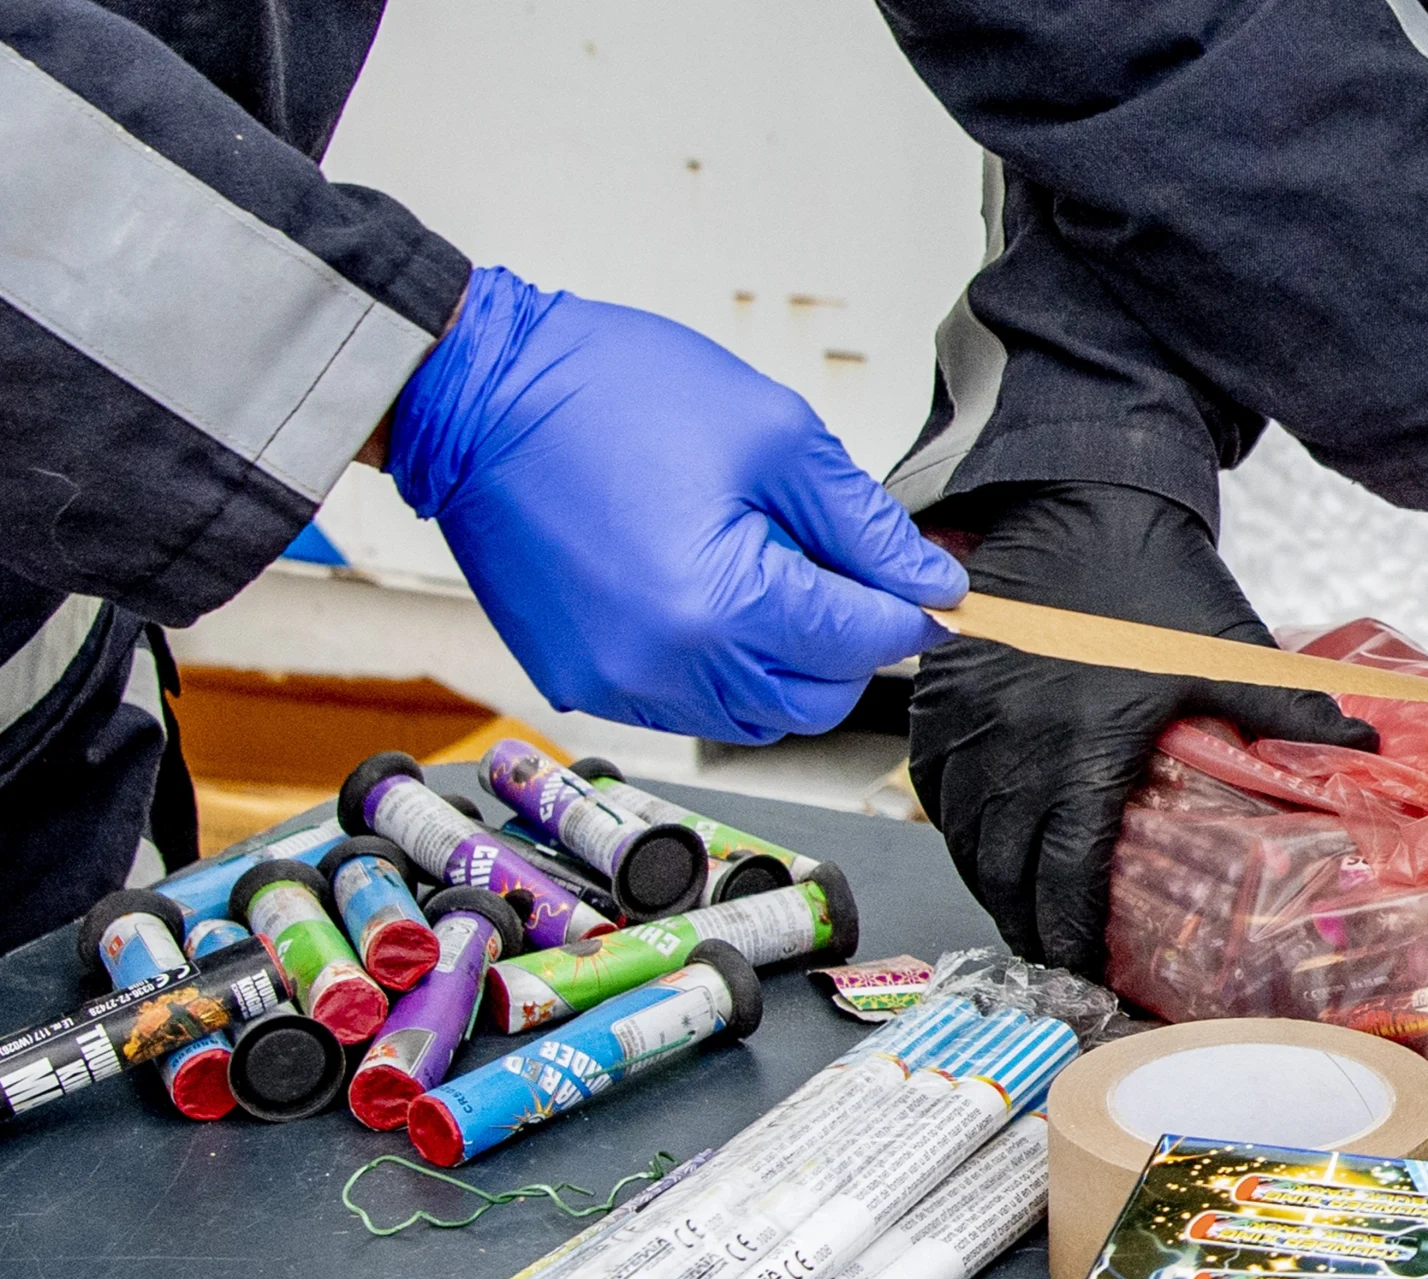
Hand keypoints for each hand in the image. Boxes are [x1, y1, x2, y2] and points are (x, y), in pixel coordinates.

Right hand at [387, 266, 962, 743]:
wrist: (473, 392)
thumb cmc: (608, 392)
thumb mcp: (773, 436)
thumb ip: (864, 524)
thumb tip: (930, 581)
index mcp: (722, 605)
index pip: (862, 641)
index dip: (909, 611)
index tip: (929, 588)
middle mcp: (669, 665)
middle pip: (817, 697)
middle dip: (849, 643)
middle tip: (840, 572)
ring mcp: (619, 682)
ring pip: (755, 712)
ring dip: (786, 661)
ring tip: (763, 571)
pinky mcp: (581, 681)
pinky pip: (687, 702)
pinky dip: (720, 665)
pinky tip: (705, 593)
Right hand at [908, 482, 1375, 975]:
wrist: (1082, 499)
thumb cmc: (1156, 579)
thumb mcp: (1230, 655)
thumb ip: (1290, 716)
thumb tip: (1363, 750)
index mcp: (1083, 750)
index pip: (1065, 871)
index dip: (1071, 932)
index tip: (1086, 966)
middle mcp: (1012, 743)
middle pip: (1004, 868)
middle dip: (1026, 923)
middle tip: (1052, 956)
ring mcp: (968, 719)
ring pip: (960, 832)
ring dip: (985, 882)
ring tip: (1016, 914)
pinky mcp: (939, 693)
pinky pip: (931, 782)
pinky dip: (951, 824)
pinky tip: (976, 844)